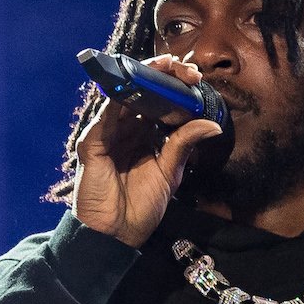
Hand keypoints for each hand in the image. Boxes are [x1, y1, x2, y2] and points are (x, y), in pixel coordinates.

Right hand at [72, 54, 222, 248]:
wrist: (117, 233)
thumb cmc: (141, 206)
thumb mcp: (170, 172)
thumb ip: (184, 144)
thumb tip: (212, 124)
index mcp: (144, 133)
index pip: (159, 100)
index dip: (175, 85)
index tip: (196, 77)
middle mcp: (125, 128)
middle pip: (141, 91)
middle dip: (163, 75)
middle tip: (187, 70)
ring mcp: (107, 133)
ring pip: (123, 96)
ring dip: (144, 80)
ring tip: (167, 69)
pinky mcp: (91, 143)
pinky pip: (105, 116)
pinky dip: (119, 99)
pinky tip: (136, 87)